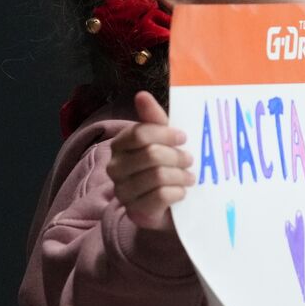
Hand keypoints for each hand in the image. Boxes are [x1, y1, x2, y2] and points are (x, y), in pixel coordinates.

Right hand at [107, 92, 194, 230]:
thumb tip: (142, 94)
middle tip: (189, 160)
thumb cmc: (164, 166)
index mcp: (119, 145)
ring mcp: (123, 191)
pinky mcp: (135, 211)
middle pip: (151, 155)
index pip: (140, 134)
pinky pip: (161, 196)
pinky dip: (178, 192)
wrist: (164, 206)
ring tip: (189, 177)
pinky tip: (182, 192)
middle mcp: (115, 168)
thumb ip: (154, 119)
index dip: (166, 134)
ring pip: (158, 176)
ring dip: (181, 176)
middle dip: (177, 156)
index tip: (183, 137)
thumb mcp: (162, 140)